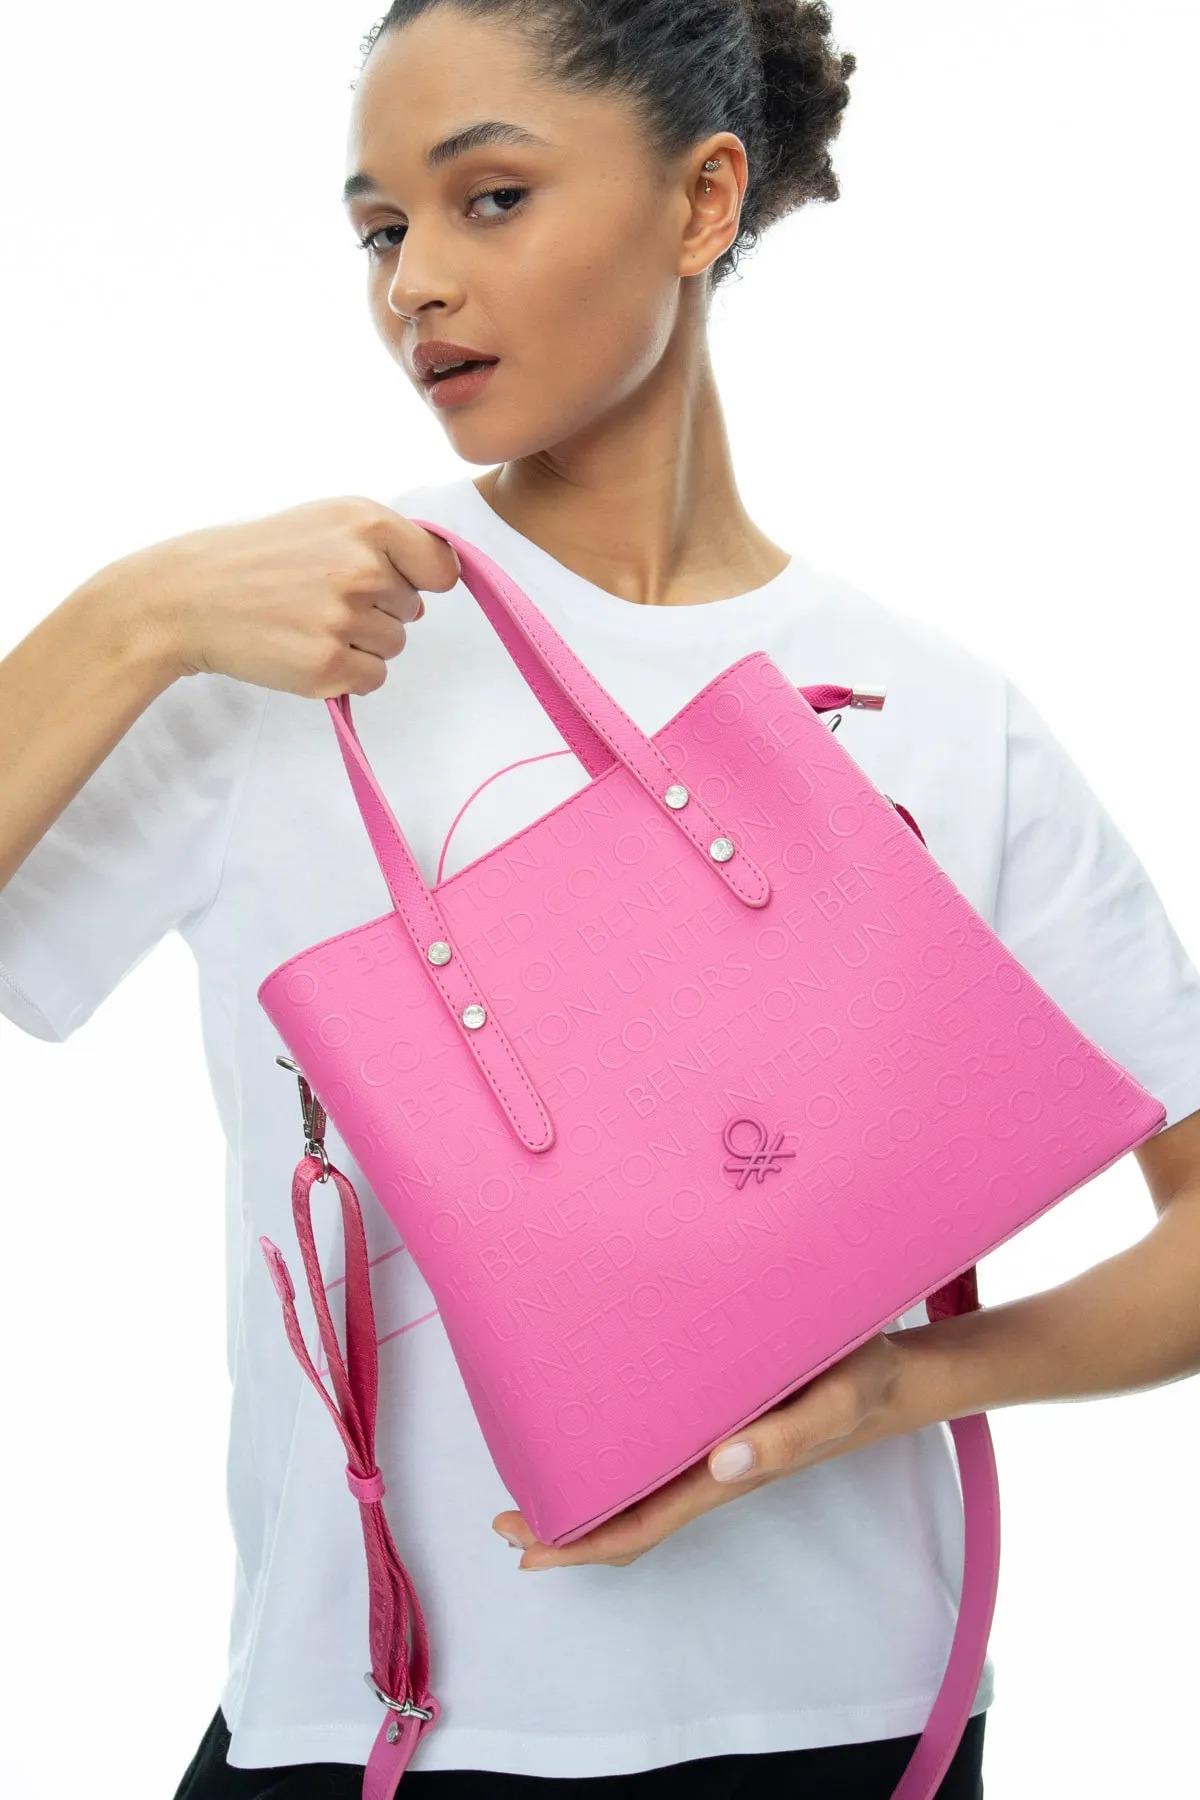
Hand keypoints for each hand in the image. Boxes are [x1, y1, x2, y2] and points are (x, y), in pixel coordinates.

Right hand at [94, 495, 460, 696]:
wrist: (188, 596)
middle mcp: (361, 567)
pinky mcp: (327, 664)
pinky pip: (372, 678)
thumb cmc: (258, 559)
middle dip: (376, 610)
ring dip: (360, 643)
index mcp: (365, 522)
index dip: (418, 580)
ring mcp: (344, 617)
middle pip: (412, 611)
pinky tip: (304, 649)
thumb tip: (433, 587)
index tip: (389, 582)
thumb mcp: (323, 522)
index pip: (440, 566)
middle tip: (318, 599)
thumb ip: (383, 543)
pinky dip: (346, 673)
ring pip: (393, 646)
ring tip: (307, 623)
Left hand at [492, 1329, 914, 1569]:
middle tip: (503, 1515)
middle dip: (564, 1527)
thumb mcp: (833, 1401)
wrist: (895, 1374)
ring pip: (638, 1490)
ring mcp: (715, 1451)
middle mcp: (711, 1470)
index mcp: (727, 1475)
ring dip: (585, 1495)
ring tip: (530, 1481)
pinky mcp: (721, 1421)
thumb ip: (787, 1436)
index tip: (528, 1551)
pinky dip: (615, 1460)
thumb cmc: (861, 1383)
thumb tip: (721, 1463)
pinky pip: (657, 1457)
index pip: (641, 1527)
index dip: (583, 1547)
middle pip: (626, 1518)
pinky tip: (595, 1435)